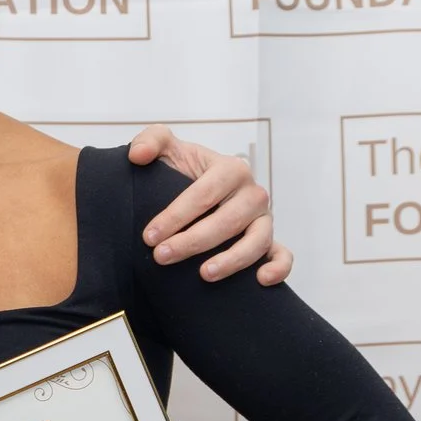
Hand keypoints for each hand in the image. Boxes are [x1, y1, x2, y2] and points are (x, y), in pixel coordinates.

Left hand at [126, 126, 292, 285]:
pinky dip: (278, 267)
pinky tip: (260, 280)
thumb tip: (138, 156)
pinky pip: (282, 255)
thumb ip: (150, 140)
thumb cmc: (181, 170)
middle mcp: (252, 193)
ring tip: (204, 274)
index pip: (203, 194)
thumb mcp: (165, 149)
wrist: (193, 190)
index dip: (175, 216)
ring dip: (232, 260)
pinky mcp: (269, 241)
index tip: (149, 236)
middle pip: (227, 220)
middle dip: (193, 241)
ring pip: (256, 241)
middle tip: (162, 256)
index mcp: (231, 168)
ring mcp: (264, 219)